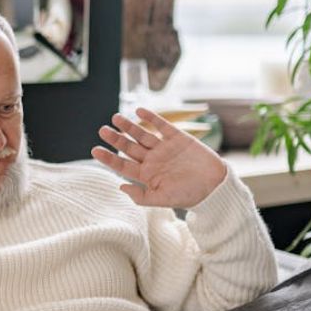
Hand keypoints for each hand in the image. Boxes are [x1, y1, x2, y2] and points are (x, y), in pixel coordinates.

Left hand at [92, 108, 227, 208]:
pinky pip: (162, 125)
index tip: (95, 150)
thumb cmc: (189, 195)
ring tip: (115, 118)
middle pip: (129, 147)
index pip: (122, 165)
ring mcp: (164, 148)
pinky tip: (139, 111)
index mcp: (146, 175)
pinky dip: (151, 118)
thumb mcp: (163, 199)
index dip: (109, 157)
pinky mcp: (178, 138)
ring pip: (142, 135)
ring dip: (129, 126)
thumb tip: (119, 186)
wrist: (215, 185)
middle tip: (102, 130)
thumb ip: (141, 195)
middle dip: (116, 139)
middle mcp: (152, 160)